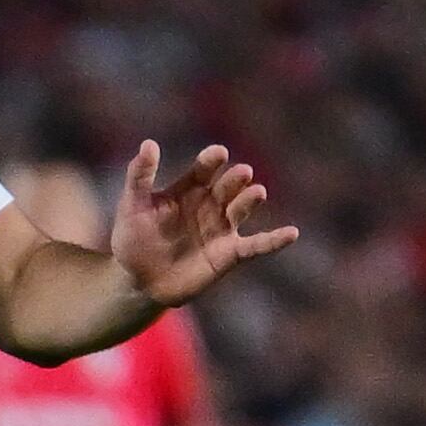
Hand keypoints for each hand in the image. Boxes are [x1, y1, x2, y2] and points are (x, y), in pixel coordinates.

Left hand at [111, 142, 297, 308]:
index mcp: (189, 189)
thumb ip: (140, 176)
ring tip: (257, 192)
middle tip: (241, 173)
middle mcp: (210, 204)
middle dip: (235, 180)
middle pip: (227, 186)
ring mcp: (222, 228)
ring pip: (242, 209)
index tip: (217, 154)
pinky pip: (256, 246)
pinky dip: (274, 241)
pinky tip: (292, 233)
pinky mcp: (230, 254)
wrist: (137, 283)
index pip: (204, 169)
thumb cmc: (133, 241)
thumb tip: (149, 143)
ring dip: (250, 201)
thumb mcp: (133, 206)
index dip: (211, 161)